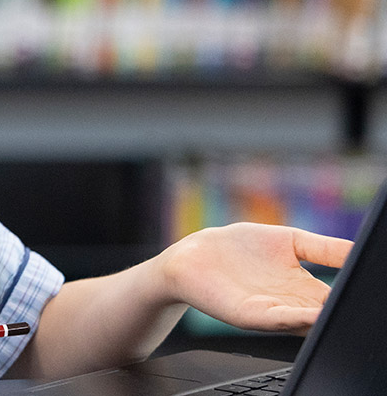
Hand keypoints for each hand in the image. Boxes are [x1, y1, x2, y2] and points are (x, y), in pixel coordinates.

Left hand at [157, 223, 352, 334]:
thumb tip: (359, 249)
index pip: (335, 297)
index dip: (350, 295)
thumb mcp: (290, 241)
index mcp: (301, 288)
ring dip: (322, 318)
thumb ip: (323, 248)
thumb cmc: (240, 246)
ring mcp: (269, 310)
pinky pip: (276, 318)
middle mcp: (289, 304)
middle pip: (323, 313)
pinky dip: (294, 318)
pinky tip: (310, 314)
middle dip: (340, 311)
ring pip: (304, 321)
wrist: (194, 255)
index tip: (368, 293)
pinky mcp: (247, 314)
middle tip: (358, 307)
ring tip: (339, 312)